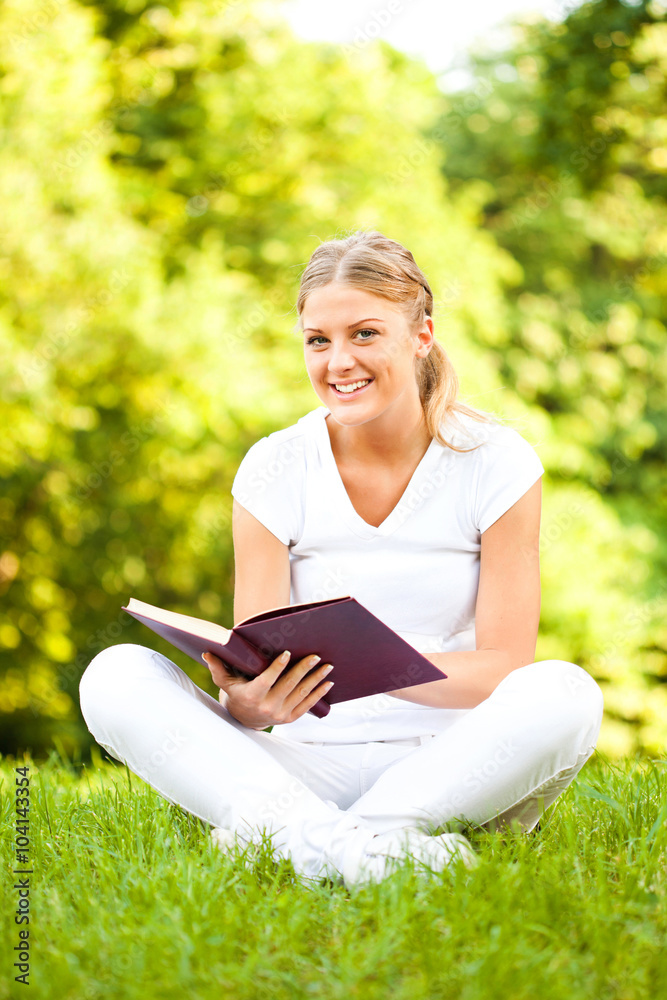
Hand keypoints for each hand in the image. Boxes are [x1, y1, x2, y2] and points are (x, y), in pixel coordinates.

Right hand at [202, 649, 333, 729]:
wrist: (244, 719)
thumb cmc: (236, 693)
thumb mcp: (225, 682)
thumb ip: (217, 668)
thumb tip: (207, 654)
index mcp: (252, 696)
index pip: (267, 680)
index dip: (278, 667)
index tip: (288, 653)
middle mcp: (267, 708)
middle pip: (289, 685)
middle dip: (303, 670)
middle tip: (315, 656)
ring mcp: (280, 715)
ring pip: (301, 694)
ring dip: (316, 680)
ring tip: (327, 666)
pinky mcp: (290, 719)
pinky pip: (307, 705)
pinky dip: (319, 694)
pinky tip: (328, 683)